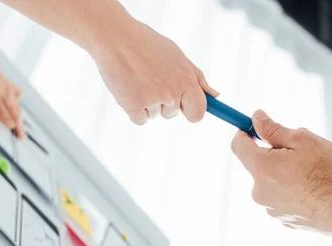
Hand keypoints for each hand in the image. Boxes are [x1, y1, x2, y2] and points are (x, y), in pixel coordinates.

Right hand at [92, 20, 218, 124]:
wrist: (116, 38)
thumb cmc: (147, 45)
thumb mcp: (178, 56)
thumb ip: (197, 78)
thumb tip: (215, 96)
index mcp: (186, 80)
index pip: (198, 112)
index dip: (190, 111)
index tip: (183, 107)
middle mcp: (172, 93)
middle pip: (171, 114)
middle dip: (162, 101)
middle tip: (149, 78)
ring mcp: (152, 101)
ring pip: (154, 115)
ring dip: (147, 104)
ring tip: (138, 80)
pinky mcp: (133, 107)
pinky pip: (140, 120)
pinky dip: (134, 110)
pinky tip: (129, 90)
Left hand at [231, 110, 331, 233]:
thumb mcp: (303, 140)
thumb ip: (273, 129)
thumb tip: (255, 118)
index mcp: (262, 168)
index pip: (237, 145)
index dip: (245, 132)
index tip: (255, 127)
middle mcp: (260, 192)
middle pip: (257, 165)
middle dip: (272, 155)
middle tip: (300, 153)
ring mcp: (271, 209)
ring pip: (270, 182)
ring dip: (283, 174)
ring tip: (312, 174)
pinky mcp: (283, 220)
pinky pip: (281, 198)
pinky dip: (292, 191)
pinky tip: (314, 191)